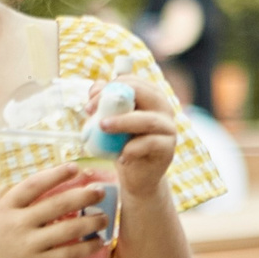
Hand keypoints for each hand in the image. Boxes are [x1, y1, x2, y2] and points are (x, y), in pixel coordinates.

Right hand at [0, 163, 102, 257]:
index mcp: (6, 207)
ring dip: (91, 221)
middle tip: (101, 191)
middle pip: (58, 204)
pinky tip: (98, 243)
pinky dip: (86, 247)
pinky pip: (68, 254)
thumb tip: (16, 184)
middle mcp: (19, 222)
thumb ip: (0, 197)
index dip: (56, 174)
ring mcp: (29, 244)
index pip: (35, 184)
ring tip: (105, 217)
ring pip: (68, 229)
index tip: (75, 168)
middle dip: (84, 195)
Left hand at [99, 75, 181, 200]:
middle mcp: (163, 108)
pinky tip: (120, 157)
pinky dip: (132, 149)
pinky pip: (150, 144)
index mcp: (150, 96)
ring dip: (122, 122)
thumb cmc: (123, 144)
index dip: (110, 87)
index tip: (90, 103)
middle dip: (114, 99)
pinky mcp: (167, 149)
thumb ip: (104, 103)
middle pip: (143, 93)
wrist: (136, 176)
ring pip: (148, 120)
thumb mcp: (110, 121)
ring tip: (102, 127)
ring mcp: (168, 128)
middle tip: (91, 111)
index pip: (133, 81)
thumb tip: (97, 86)